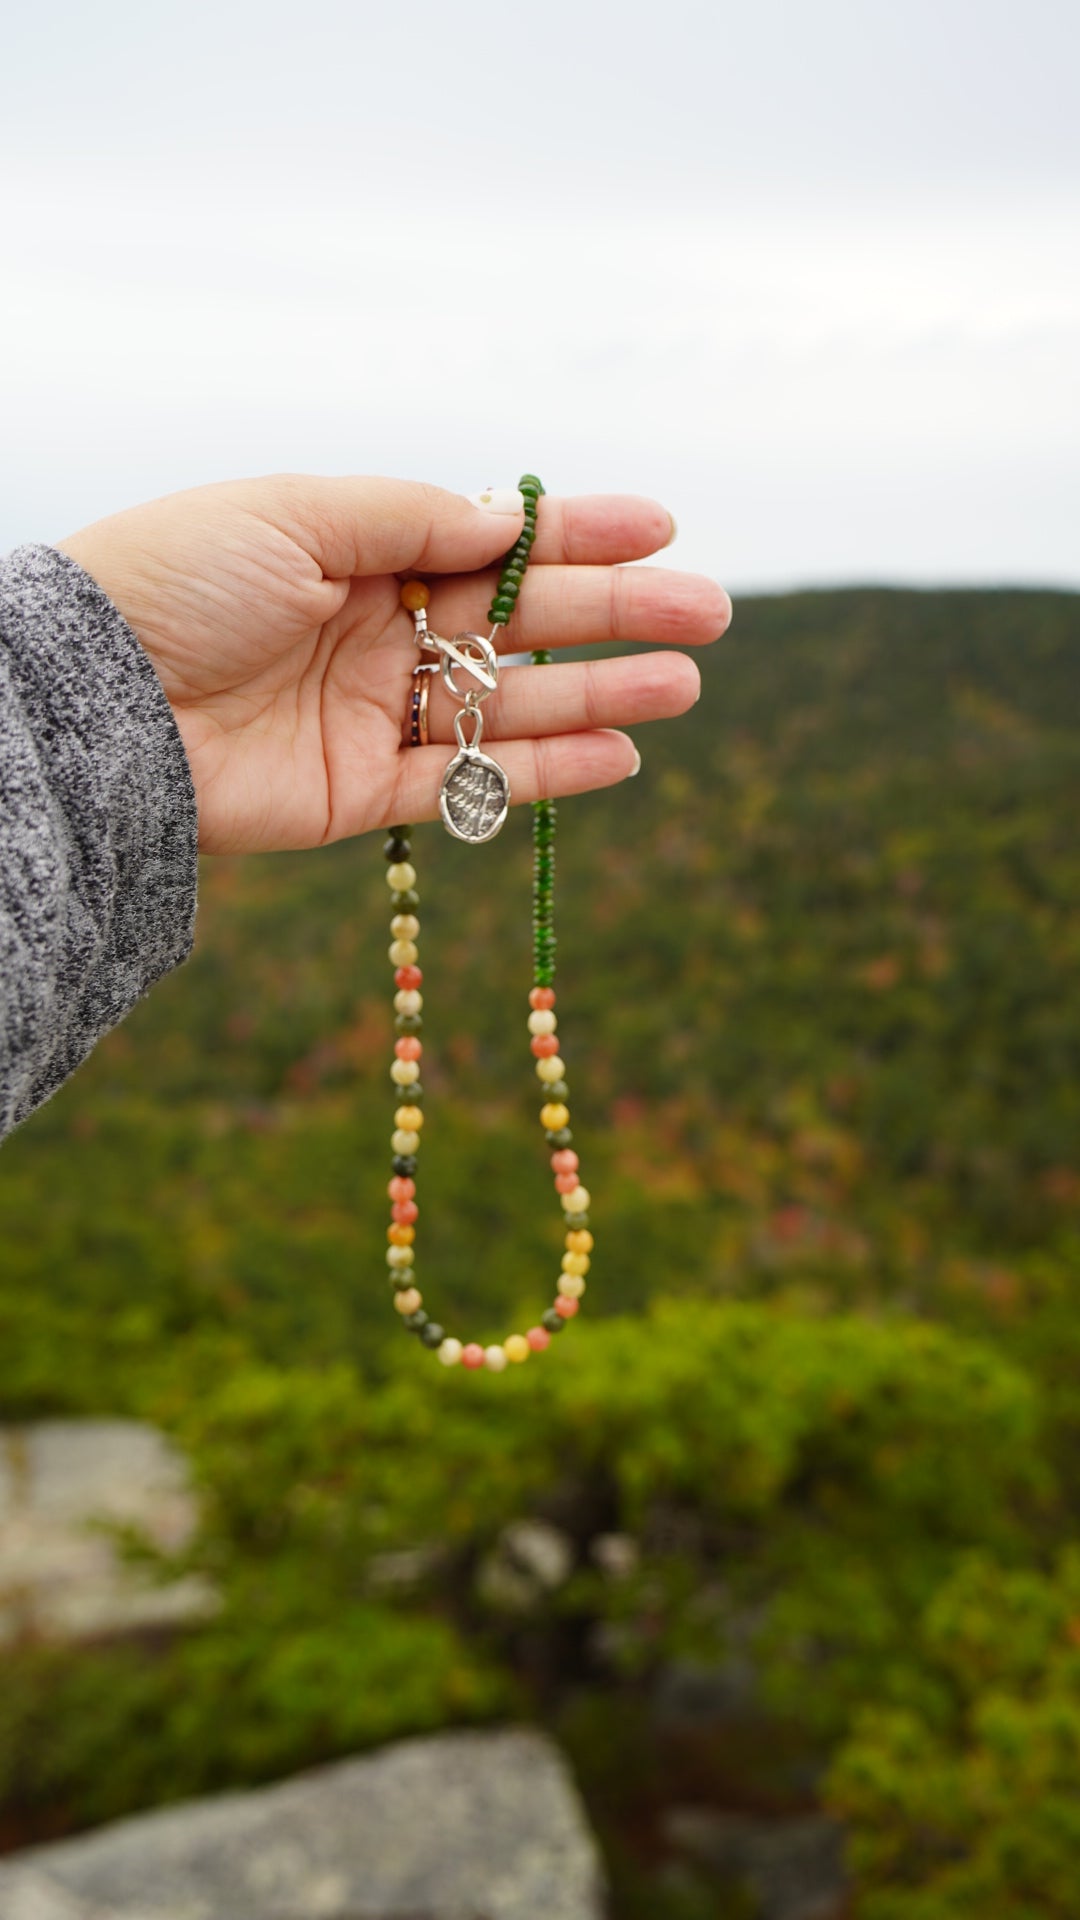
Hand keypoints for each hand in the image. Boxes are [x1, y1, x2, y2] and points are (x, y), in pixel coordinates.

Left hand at [57, 474, 730, 855]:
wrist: (96, 701)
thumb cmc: (180, 580)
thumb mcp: (297, 513)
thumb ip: (413, 519)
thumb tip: (513, 524)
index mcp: (359, 552)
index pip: (490, 542)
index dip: (577, 533)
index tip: (660, 522)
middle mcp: (376, 632)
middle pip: (518, 626)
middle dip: (615, 615)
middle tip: (709, 612)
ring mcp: (372, 715)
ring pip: (509, 708)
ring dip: (601, 697)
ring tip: (685, 686)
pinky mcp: (358, 793)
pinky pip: (469, 786)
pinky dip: (545, 775)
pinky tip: (618, 757)